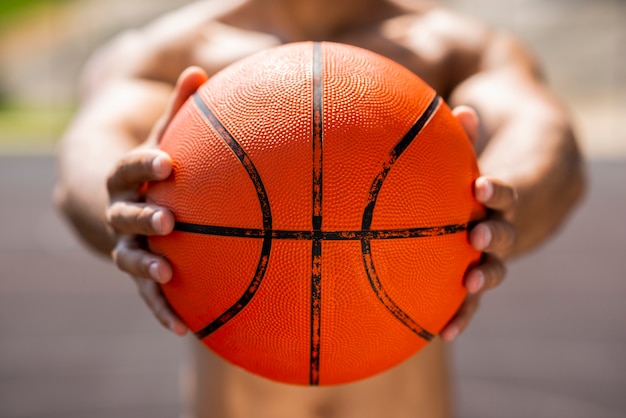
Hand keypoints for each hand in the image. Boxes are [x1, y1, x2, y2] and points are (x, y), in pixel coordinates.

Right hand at [106, 66, 208, 334]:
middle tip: (168, 221)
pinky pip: (148, 293)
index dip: (145, 167)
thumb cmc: (157, 168)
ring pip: (129, 256)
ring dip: (146, 265)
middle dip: (143, 217)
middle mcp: (121, 211)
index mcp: (126, 178)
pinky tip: (184, 329)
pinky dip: (162, 310)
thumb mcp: (164, 138)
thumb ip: (180, 112)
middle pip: (124, 214)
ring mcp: (127, 244)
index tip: (167, 164)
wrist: (124, 201)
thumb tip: (200, 72)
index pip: (130, 169)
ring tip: (167, 273)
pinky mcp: (141, 272)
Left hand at [440, 106, 517, 341]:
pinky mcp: (483, 268)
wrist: (541, 176)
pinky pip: (473, 294)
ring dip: (481, 277)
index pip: (508, 191)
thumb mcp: (488, 137)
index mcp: (511, 191)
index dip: (498, 191)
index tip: (484, 187)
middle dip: (493, 235)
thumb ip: (468, 129)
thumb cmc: (496, 153)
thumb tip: (454, 110)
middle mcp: (509, 224)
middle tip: (477, 235)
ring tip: (466, 285)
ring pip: (493, 268)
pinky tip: (442, 335)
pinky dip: (462, 312)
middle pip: (505, 233)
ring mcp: (498, 250)